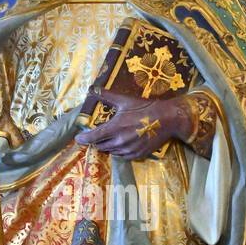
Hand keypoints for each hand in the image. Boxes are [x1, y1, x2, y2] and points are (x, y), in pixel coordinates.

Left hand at [74, 88, 193, 158]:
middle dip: (96, 140)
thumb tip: (92, 89)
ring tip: (110, 137)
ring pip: (110, 151)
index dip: (83, 138)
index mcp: (115, 128)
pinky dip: (118, 150)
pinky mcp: (137, 155)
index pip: (93, 137)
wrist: (167, 119)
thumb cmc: (145, 108)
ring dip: (107, 145)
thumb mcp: (125, 100)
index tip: (78, 138)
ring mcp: (128, 150)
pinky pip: (121, 156)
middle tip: (97, 134)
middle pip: (100, 145)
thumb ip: (107, 95)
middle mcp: (120, 142)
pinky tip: (121, 143)